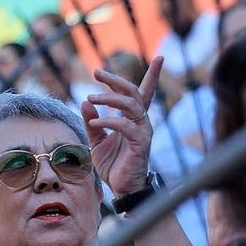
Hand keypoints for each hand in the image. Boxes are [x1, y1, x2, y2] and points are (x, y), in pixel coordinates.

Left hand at [81, 56, 161, 195]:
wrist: (122, 188)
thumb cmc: (113, 164)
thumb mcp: (97, 140)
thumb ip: (93, 121)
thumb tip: (85, 101)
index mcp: (133, 119)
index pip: (144, 92)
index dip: (153, 75)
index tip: (159, 57)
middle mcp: (141, 122)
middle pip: (133, 92)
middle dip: (115, 80)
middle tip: (96, 72)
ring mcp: (143, 132)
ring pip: (130, 104)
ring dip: (109, 98)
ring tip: (90, 97)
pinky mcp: (140, 144)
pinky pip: (125, 126)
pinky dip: (108, 120)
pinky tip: (95, 122)